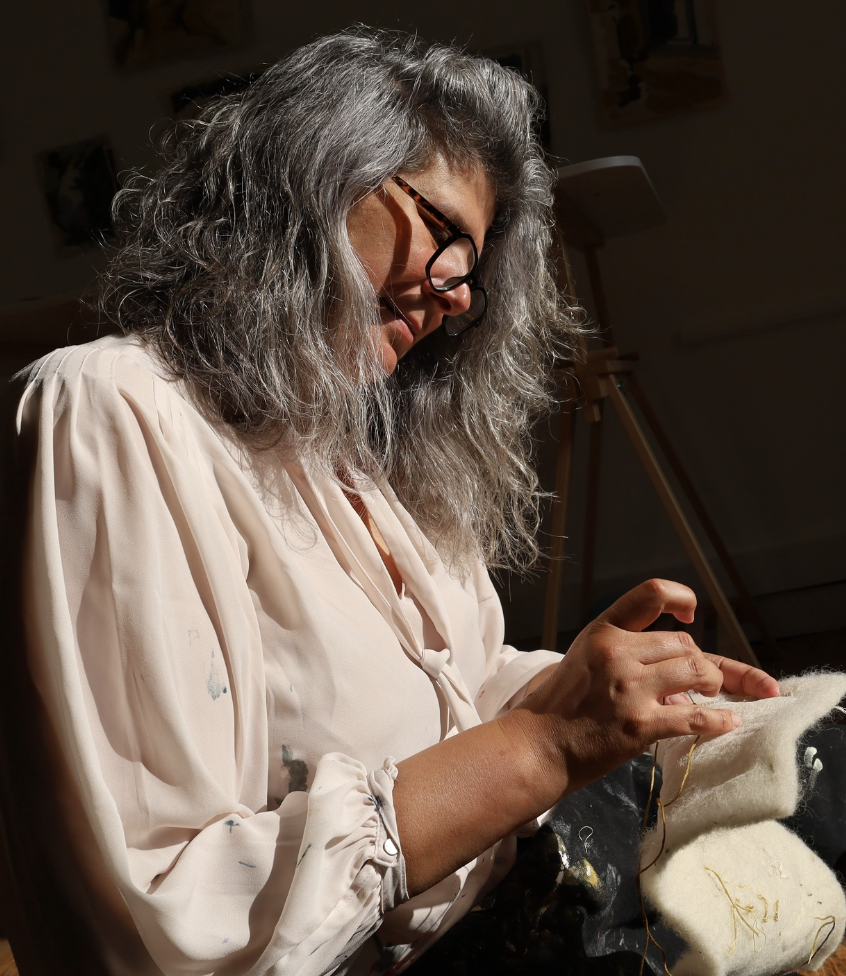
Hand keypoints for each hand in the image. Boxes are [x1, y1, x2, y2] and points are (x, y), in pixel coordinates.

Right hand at [510, 579, 750, 796]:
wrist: (538, 745)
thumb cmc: (563, 704)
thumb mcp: (585, 656)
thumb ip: (624, 646)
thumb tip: (677, 651)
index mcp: (602, 630)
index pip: (651, 594)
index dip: (681, 597)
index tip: (690, 612)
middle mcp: (616, 651)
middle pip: (684, 643)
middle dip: (701, 661)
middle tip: (702, 680)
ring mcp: (629, 687)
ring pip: (698, 671)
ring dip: (713, 684)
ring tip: (710, 695)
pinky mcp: (640, 724)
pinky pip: (696, 717)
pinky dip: (719, 721)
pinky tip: (728, 723)